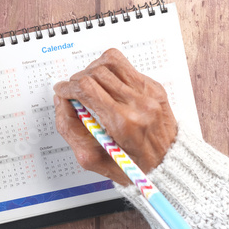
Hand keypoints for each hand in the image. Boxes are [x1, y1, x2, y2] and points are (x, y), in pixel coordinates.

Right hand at [53, 48, 177, 185]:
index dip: (68, 87)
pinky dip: (111, 73)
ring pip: (112, 61)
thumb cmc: (132, 167)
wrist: (167, 166)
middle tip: (73, 91)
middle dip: (78, 79)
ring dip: (93, 69)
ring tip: (90, 83)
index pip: (87, 88)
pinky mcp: (155, 88)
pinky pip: (127, 68)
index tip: (62, 91)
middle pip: (96, 72)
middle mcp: (138, 104)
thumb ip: (70, 129)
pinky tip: (108, 87)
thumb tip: (61, 102)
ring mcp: (149, 93)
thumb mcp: (92, 158)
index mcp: (122, 123)